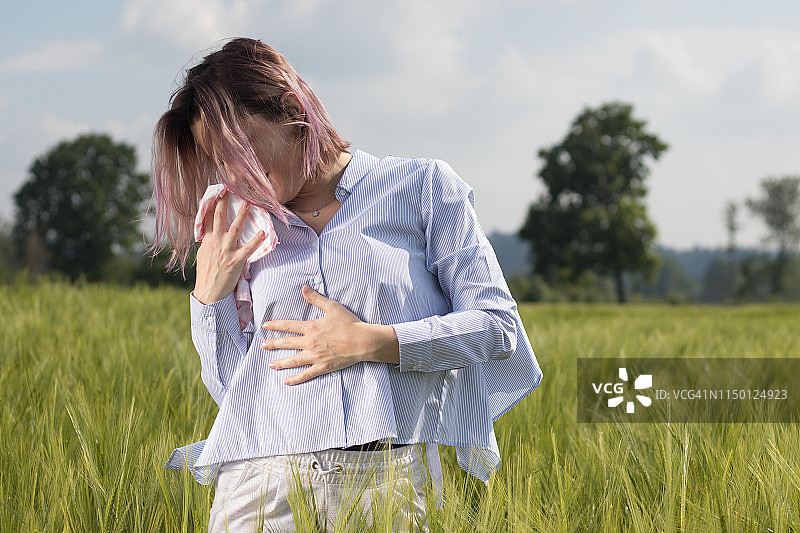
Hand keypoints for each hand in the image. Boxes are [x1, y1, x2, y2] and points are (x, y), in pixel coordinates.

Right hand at [193, 190, 265, 304]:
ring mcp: (226, 250)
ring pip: (235, 228)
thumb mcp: (203, 253)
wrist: (209, 292)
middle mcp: (216, 242)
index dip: (212, 202)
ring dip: (242, 215)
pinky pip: (248, 248)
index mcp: (207, 240)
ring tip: (248, 203)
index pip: (207, 217)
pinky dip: (256, 240)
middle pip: (219, 217)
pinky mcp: (236, 260)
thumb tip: (210, 229)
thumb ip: (208, 240)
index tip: (216, 190)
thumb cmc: (207, 272)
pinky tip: (263, 232)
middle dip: (224, 202)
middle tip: (230, 188)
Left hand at [262, 286, 399, 384]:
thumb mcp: (332, 307)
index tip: (265, 326)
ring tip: (270, 365)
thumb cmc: (349, 323)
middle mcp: (310, 342)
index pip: (289, 326)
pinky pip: (306, 374)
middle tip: (263, 346)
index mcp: (311, 327)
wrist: (362, 341)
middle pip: (287, 343)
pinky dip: (295, 379)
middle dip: (273, 344)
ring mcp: (315, 356)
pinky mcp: (322, 367)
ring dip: (280, 363)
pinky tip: (286, 382)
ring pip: (293, 361)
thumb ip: (316, 298)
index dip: (276, 326)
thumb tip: (303, 288)